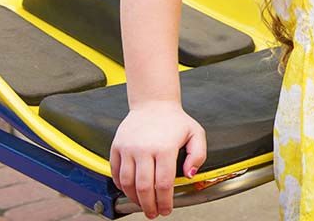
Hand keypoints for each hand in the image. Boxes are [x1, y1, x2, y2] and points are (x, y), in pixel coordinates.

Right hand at [110, 102, 206, 218]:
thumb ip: (198, 155)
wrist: (153, 103)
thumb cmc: (174, 120)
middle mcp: (144, 148)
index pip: (163, 183)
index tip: (166, 209)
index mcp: (165, 147)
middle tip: (153, 213)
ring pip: (127, 182)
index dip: (165, 201)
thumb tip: (189, 174)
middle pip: (144, 187)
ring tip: (142, 204)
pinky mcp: (117, 147)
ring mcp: (128, 148)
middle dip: (149, 205)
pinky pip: (115, 172)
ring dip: (134, 198)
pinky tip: (130, 190)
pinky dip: (121, 186)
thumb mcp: (196, 133)